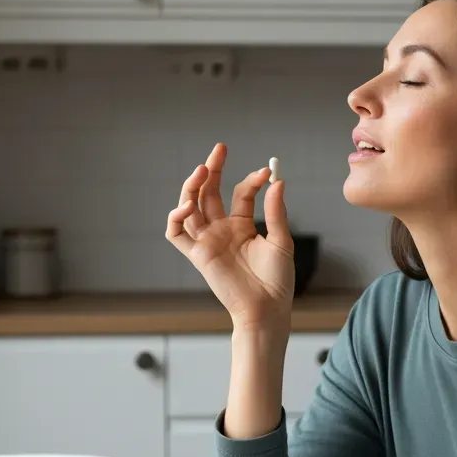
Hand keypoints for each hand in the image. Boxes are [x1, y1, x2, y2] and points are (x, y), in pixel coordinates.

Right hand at [165, 143, 294, 329]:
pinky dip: (176, 217)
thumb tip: (277, 181)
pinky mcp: (197, 255)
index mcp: (241, 226)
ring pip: (190, 207)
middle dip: (213, 170)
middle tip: (220, 148)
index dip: (251, 181)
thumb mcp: (281, 241)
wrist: (267, 308)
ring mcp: (207, 241)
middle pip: (209, 193)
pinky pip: (176, 234)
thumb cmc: (276, 280)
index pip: (239, 194)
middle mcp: (221, 230)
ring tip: (203, 169)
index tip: (266, 173)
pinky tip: (188, 204)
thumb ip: (275, 212)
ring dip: (192, 186)